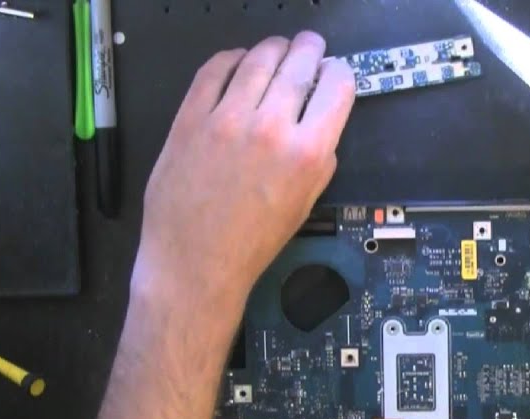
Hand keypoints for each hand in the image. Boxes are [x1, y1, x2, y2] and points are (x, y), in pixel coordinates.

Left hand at [133, 32, 355, 329]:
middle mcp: (270, 129)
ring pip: (257, 59)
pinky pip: (213, 70)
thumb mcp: (306, 203)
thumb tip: (321, 120)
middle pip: (298, 64)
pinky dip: (231, 59)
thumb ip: (318, 157)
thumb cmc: (252, 243)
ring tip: (277, 49)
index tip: (335, 72)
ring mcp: (226, 119)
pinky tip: (238, 61)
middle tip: (310, 46)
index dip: (339, 73)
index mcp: (306, 153)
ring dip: (273, 48)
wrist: (196, 261)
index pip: (336, 87)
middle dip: (309, 50)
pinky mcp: (190, 118)